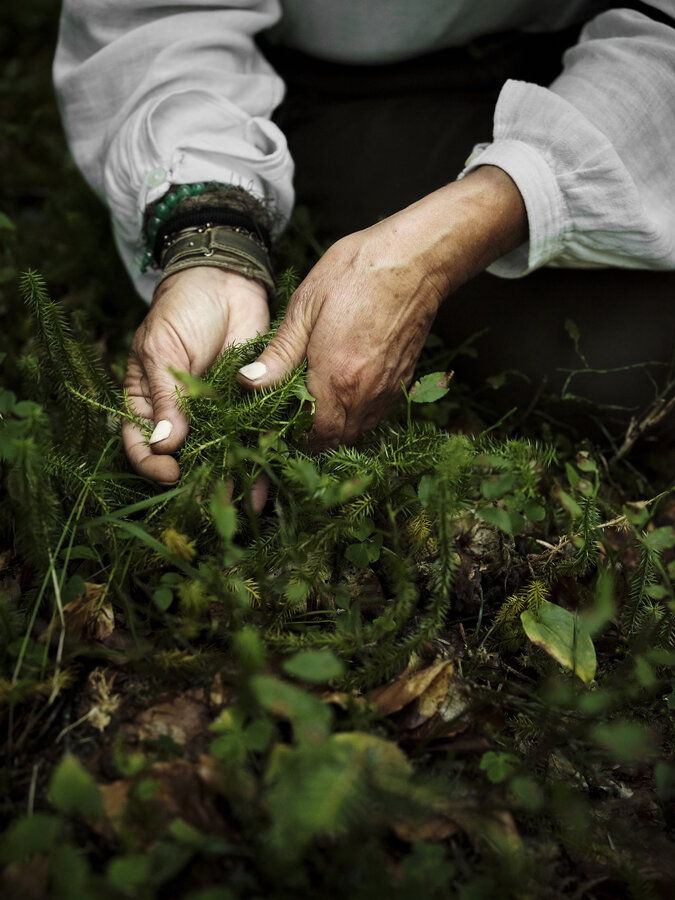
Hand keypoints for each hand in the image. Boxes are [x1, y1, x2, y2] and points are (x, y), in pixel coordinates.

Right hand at [123, 266, 268, 483]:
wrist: (225, 281)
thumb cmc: (182, 310)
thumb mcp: (163, 350)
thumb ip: (167, 397)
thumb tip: (164, 443)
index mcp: (147, 401)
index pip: (139, 443)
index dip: (151, 463)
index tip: (169, 472)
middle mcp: (180, 415)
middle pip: (183, 459)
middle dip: (197, 482)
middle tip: (211, 503)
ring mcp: (215, 413)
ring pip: (221, 455)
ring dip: (233, 479)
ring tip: (248, 501)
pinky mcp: (248, 405)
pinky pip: (253, 438)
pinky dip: (260, 458)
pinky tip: (268, 479)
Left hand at [238, 166, 527, 448]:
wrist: (414, 260)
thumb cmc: (356, 273)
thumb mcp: (305, 306)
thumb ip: (279, 353)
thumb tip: (247, 383)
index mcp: (335, 377)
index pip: (313, 433)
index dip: (294, 437)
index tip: (278, 428)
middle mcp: (365, 393)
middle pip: (337, 439)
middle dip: (314, 438)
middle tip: (292, 424)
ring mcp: (388, 388)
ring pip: (359, 430)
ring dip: (337, 430)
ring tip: (315, 415)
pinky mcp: (403, 379)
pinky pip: (378, 414)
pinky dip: (359, 417)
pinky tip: (344, 399)